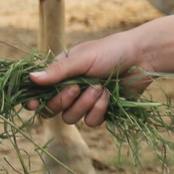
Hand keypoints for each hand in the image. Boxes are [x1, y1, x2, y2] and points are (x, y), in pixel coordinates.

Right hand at [27, 15, 173, 126]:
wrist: (142, 58)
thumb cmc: (111, 51)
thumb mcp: (82, 58)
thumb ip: (58, 71)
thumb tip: (31, 78)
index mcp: (61, 73)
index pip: (40, 92)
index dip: (34, 100)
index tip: (33, 104)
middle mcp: (70, 89)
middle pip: (52, 110)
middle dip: (63, 101)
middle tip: (76, 88)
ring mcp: (86, 102)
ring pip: (71, 118)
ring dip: (84, 104)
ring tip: (99, 87)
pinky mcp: (102, 111)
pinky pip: (91, 122)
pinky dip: (99, 110)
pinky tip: (108, 95)